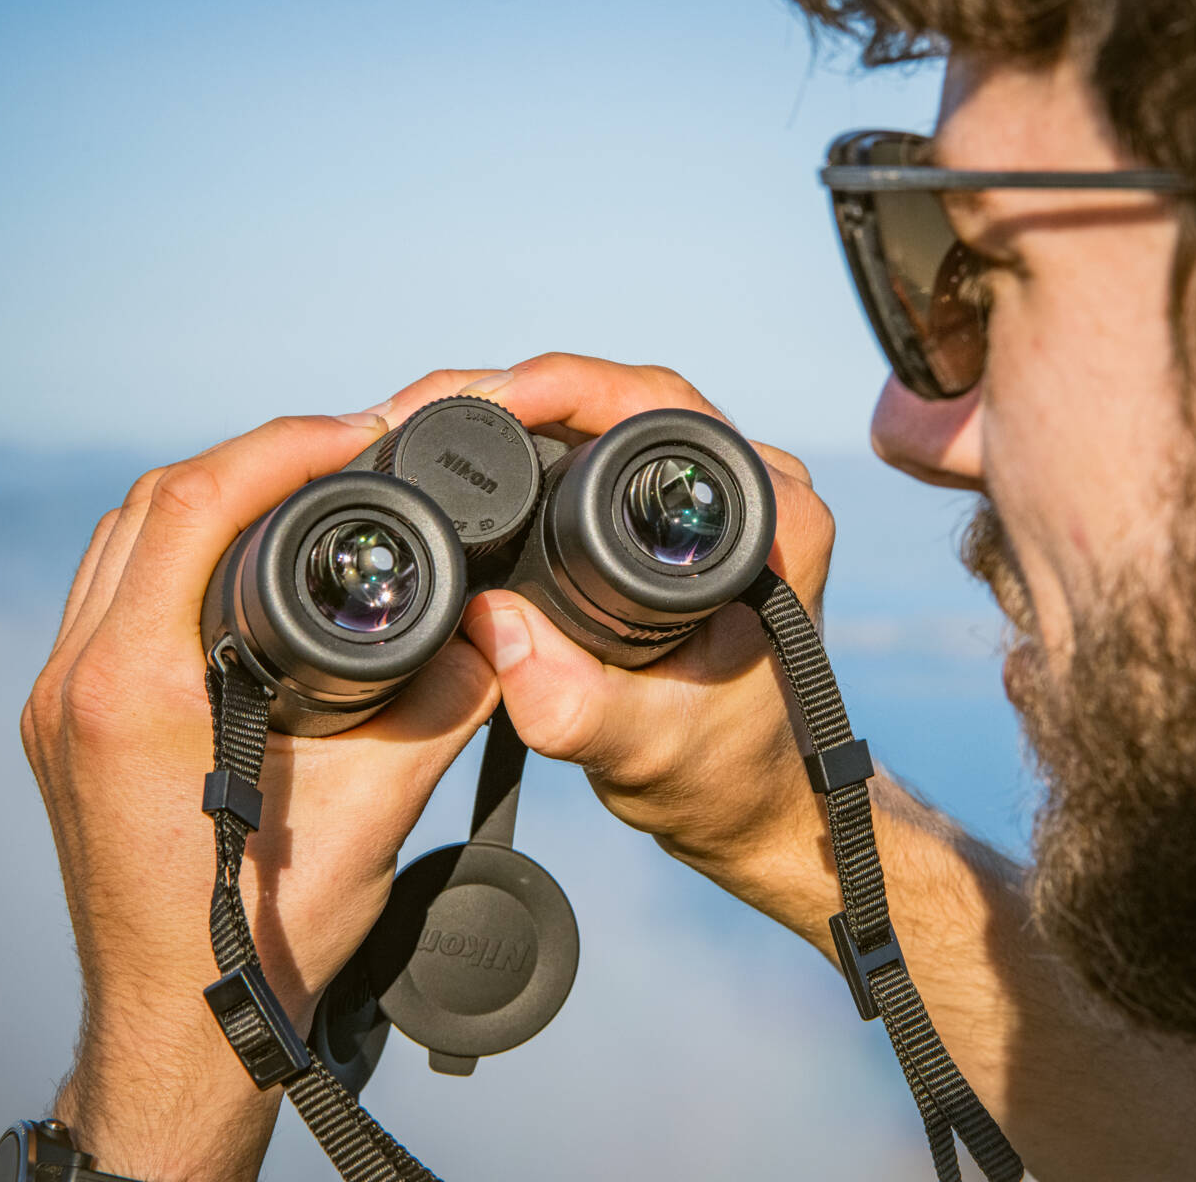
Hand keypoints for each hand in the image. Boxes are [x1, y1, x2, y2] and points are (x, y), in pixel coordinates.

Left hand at [20, 413, 497, 1181]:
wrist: (183, 1025)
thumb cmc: (262, 937)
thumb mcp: (375, 812)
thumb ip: (444, 708)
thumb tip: (500, 632)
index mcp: (131, 691)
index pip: (196, 506)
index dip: (288, 448)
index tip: (363, 435)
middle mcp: (74, 683)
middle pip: (149, 504)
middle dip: (253, 460)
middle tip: (344, 453)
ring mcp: (58, 703)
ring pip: (119, 544)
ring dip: (205, 501)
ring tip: (301, 492)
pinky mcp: (65, 725)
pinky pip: (108, 597)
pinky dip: (174, 555)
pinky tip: (239, 569)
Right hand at [377, 356, 843, 930]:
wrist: (752, 808)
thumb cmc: (722, 778)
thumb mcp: (644, 751)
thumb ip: (573, 703)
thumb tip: (489, 625)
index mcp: (773, 521)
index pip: (659, 410)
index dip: (560, 388)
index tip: (484, 400)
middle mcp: (759, 491)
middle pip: (625, 397)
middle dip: (517, 391)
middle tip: (423, 406)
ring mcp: (722, 500)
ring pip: (612, 417)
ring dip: (524, 412)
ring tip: (434, 423)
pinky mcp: (685, 520)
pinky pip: (608, 452)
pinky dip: (540, 446)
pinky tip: (481, 458)